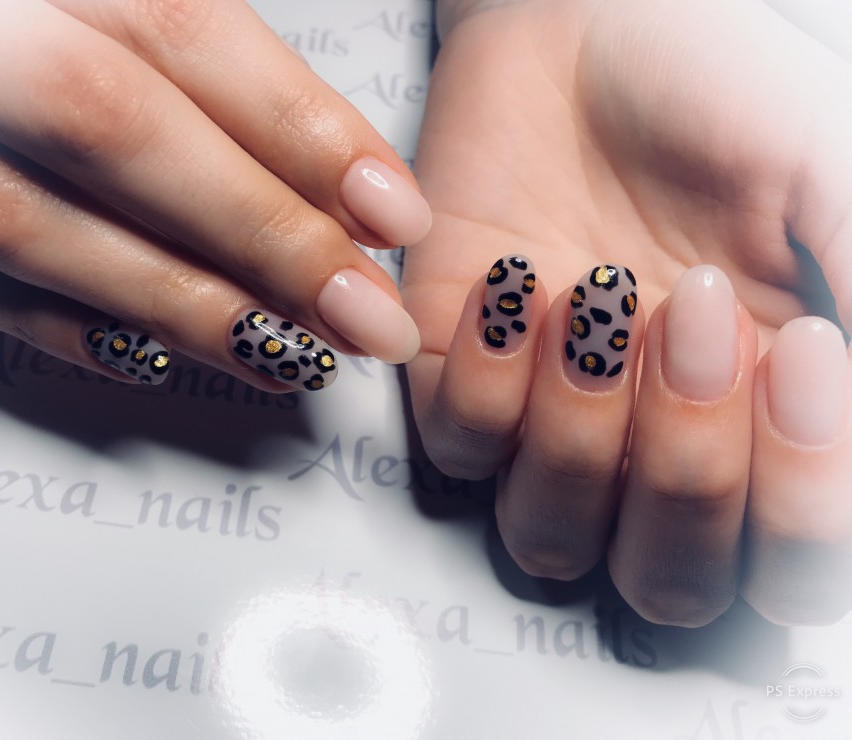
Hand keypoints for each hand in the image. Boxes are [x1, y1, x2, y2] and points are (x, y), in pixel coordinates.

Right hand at [0, 0, 430, 390]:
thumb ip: (157, 35)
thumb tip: (309, 157)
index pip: (178, 29)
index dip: (298, 127)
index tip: (390, 210)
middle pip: (115, 129)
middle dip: (260, 235)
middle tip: (364, 315)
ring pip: (26, 223)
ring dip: (177, 304)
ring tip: (286, 355)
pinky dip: (54, 326)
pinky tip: (151, 357)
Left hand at [404, 0, 851, 625]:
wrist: (588, 28)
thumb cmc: (717, 95)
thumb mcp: (830, 187)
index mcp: (765, 422)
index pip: (786, 567)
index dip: (799, 498)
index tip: (805, 348)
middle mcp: (655, 441)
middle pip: (665, 580)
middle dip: (687, 462)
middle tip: (697, 311)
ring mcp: (549, 418)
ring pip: (549, 537)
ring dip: (580, 432)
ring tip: (599, 294)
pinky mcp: (455, 374)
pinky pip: (458, 449)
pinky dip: (485, 381)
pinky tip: (517, 281)